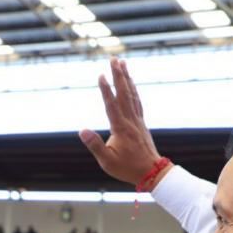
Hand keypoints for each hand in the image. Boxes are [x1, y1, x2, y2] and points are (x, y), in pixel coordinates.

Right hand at [79, 58, 162, 186]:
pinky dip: (133, 90)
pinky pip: (137, 101)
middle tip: (114, 59)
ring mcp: (137, 121)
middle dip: (118, 75)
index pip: (111, 105)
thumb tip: (82, 130)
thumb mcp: (107, 161)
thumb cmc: (127, 168)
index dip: (105, 90)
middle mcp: (130, 121)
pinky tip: (131, 83)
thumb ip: (95, 145)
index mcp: (120, 128)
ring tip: (123, 64)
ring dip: (127, 78)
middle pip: (124, 93)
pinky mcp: (141, 123)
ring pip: (132, 95)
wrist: (151, 172)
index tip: (100, 75)